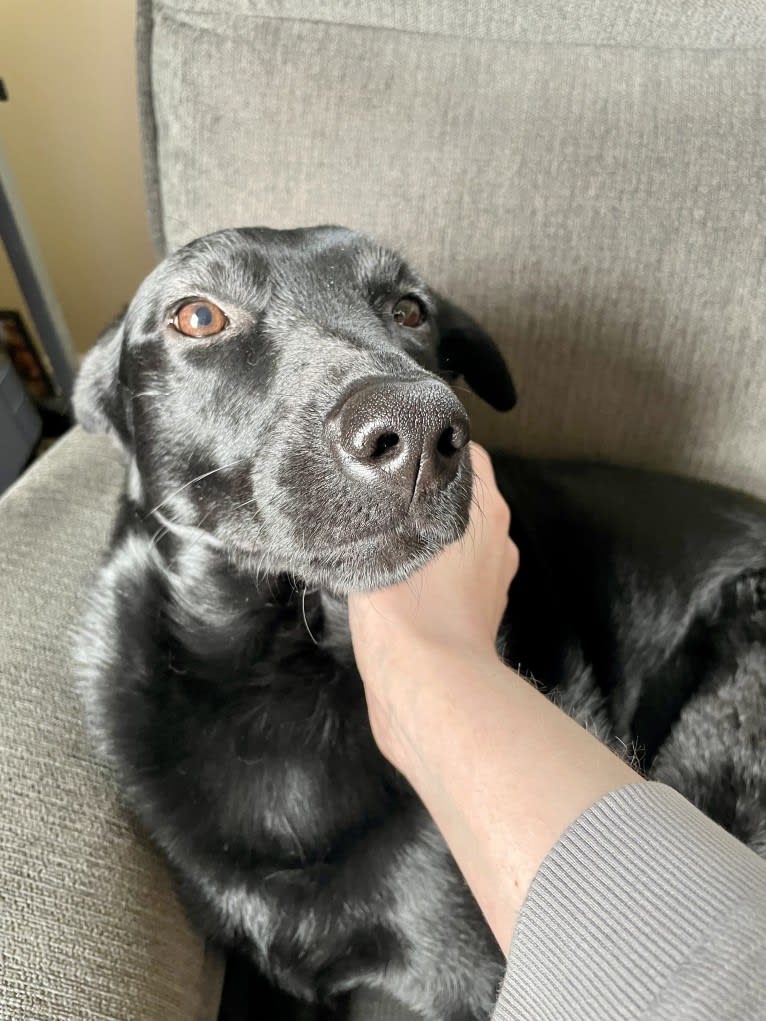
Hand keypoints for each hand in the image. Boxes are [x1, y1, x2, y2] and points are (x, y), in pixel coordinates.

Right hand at [348, 443, 518, 766]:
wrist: (429, 689)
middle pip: (458, 498)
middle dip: (421, 492)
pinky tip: (390, 580)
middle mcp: (496, 542)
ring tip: (377, 537)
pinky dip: (426, 574)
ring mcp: (489, 583)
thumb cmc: (411, 609)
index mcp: (486, 511)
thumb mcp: (389, 537)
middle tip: (375, 491)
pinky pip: (446, 580)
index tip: (393, 448)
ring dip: (422, 537)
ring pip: (451, 541)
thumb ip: (383, 502)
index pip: (466, 453)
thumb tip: (372, 478)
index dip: (428, 446)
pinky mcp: (473, 619)